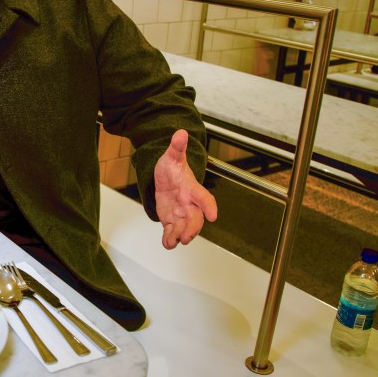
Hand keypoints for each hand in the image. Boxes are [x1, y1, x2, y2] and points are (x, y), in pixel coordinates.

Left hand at [153, 129, 217, 249]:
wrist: (164, 177)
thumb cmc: (172, 167)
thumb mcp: (172, 156)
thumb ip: (177, 147)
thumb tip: (181, 133)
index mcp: (192, 188)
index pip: (204, 197)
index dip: (208, 206)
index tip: (213, 215)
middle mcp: (189, 204)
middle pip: (195, 219)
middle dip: (192, 228)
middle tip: (185, 237)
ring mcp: (180, 213)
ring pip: (184, 228)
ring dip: (179, 235)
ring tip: (172, 242)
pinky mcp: (171, 220)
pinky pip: (172, 231)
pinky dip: (170, 238)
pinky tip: (167, 243)